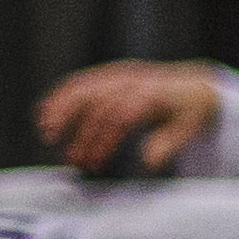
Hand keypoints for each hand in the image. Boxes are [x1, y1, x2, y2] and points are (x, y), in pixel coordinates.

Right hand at [34, 61, 223, 176]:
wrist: (194, 86)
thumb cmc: (191, 110)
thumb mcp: (189, 128)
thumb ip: (169, 144)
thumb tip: (149, 163)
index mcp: (152, 93)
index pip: (123, 114)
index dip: (105, 137)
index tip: (94, 160)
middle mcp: (131, 81)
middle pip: (99, 102)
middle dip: (79, 127)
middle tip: (66, 153)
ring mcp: (117, 76)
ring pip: (83, 89)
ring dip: (61, 110)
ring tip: (47, 134)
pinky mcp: (108, 76)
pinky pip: (80, 83)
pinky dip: (60, 96)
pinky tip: (44, 112)